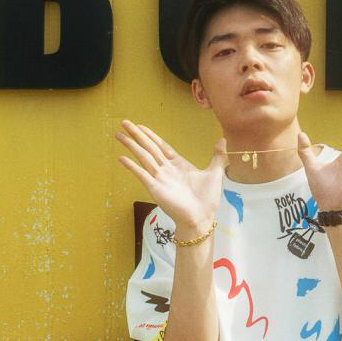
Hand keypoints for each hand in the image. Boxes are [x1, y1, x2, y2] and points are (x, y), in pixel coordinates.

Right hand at [116, 120, 226, 234]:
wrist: (202, 218)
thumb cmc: (207, 198)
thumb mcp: (215, 173)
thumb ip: (217, 156)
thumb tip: (223, 139)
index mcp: (178, 164)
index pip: (161, 146)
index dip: (151, 135)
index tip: (141, 126)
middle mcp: (166, 169)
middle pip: (149, 148)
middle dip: (137, 135)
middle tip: (124, 123)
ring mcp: (159, 178)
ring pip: (143, 157)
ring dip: (131, 145)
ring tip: (118, 134)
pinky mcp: (155, 188)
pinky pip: (141, 174)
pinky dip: (132, 166)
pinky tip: (122, 158)